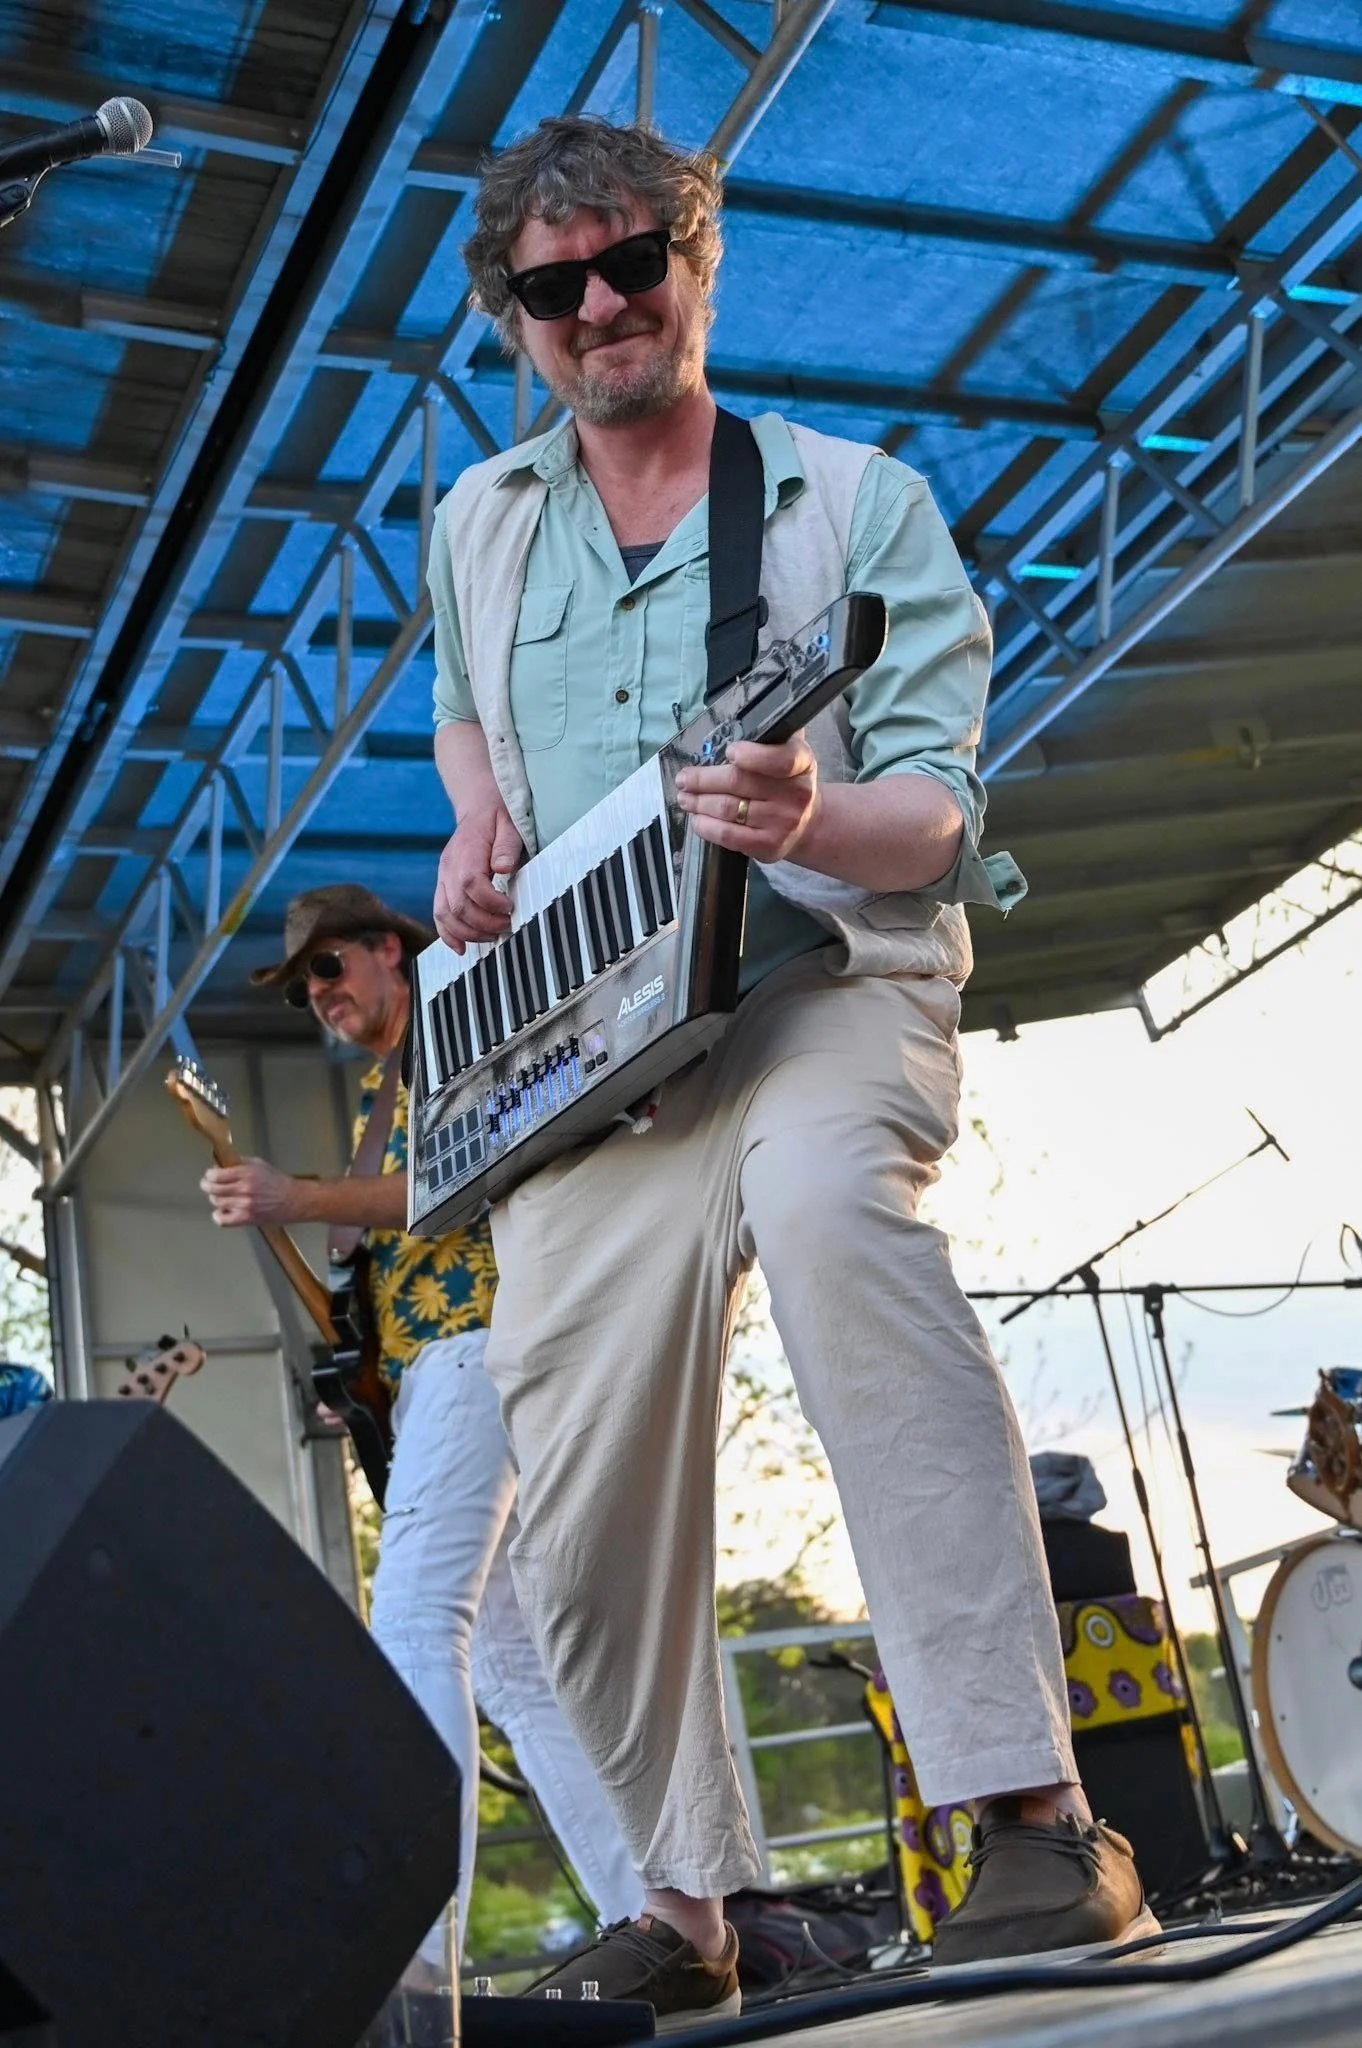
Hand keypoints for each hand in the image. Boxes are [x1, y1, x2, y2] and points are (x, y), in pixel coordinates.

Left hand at [201, 1158, 304, 1227]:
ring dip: (215, 1198)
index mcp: (247, 1173)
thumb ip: (241, 1163)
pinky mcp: (246, 1218)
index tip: (210, 1174)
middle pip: (213, 1189)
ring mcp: (244, 1205)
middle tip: (208, 1185)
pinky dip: (219, 1216)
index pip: (216, 1175)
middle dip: (207, 1186)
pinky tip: (223, 1211)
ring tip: (220, 1197)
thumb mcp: (260, 1164)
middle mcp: (244, 1189)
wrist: (293, 1200)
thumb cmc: (278, 1182)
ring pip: (216, 1202)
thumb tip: (223, 1165)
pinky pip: (223, 1220)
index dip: (209, 1175)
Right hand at [433, 803, 524, 949]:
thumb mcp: (510, 824)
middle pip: (458, 905)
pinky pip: (439, 915)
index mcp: (465, 851)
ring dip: (470, 932)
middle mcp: (448, 867)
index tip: (510, 907)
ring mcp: (442, 879)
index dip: (490, 902)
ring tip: (493, 936)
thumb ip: (507, 846)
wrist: (478, 809)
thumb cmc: (498, 818)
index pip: (471, 884)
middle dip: (484, 922)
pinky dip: (448, 935)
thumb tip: (504, 867)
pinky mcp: (443, 888)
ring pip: (445, 915)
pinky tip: (461, 948)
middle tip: (506, 925)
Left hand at [674, 734, 818, 862]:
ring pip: (727, 808)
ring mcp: (782, 822)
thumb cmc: (787, 781)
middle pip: (739, 782)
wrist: (808, 823)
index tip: (730, 752)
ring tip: (685, 797)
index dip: (753, 755)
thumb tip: (736, 722)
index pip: (780, 759)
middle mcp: (795, 794)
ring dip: (698, 802)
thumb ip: (770, 738)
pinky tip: (697, 819)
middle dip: (703, 780)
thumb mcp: (790, 753)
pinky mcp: (769, 845)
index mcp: (801, 763)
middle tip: (684, 779)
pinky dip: (706, 826)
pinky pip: (728, 835)